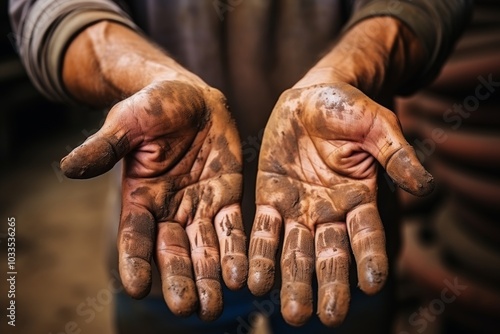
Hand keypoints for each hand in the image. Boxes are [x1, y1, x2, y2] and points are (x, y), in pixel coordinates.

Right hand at [60, 80, 247, 320]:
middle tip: (189, 309)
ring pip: (204, 248)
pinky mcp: (226, 197)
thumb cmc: (153, 107)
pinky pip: (232, 228)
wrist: (191, 98)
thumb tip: (68, 167)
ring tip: (215, 306)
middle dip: (180, 280)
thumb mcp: (127, 123)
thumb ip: (105, 147)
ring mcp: (199, 206)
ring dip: (210, 276)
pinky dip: (237, 251)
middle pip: (172, 251)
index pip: (135, 235)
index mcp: (139, 197)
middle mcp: (168, 209)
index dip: (134, 261)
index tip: (137, 288)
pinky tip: (242, 275)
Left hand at [247, 82, 432, 325]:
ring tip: (290, 313)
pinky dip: (259, 254)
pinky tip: (252, 279)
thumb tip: (425, 186)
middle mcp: (329, 210)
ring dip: (292, 280)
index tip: (372, 285)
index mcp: (360, 197)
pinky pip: (263, 229)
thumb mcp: (377, 125)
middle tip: (326, 317)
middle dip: (328, 284)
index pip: (367, 234)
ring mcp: (299, 207)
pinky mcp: (271, 198)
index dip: (371, 257)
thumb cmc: (349, 110)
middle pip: (330, 253)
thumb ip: (396, 154)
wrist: (311, 98)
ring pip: (296, 250)